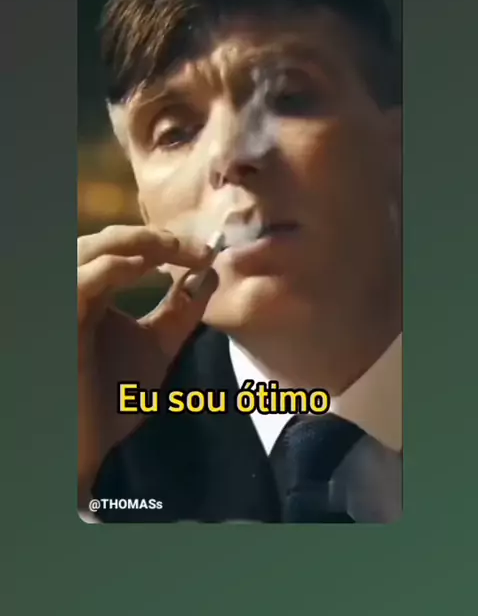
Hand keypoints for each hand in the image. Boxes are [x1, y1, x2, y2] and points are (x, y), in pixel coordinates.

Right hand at [78, 225, 217, 505]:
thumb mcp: (157, 346)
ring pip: (87, 249)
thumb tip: (209, 275)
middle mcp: (71, 291)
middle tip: (196, 249)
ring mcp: (61, 304)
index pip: (122, 249)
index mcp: (91, 293)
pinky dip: (113, 267)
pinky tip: (145, 268)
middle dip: (153, 237)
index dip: (163, 244)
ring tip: (174, 250)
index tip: (207, 255)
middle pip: (103, 239)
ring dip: (135, 242)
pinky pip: (80, 282)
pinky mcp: (60, 321)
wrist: (87, 449)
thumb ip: (179, 312)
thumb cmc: (111, 401)